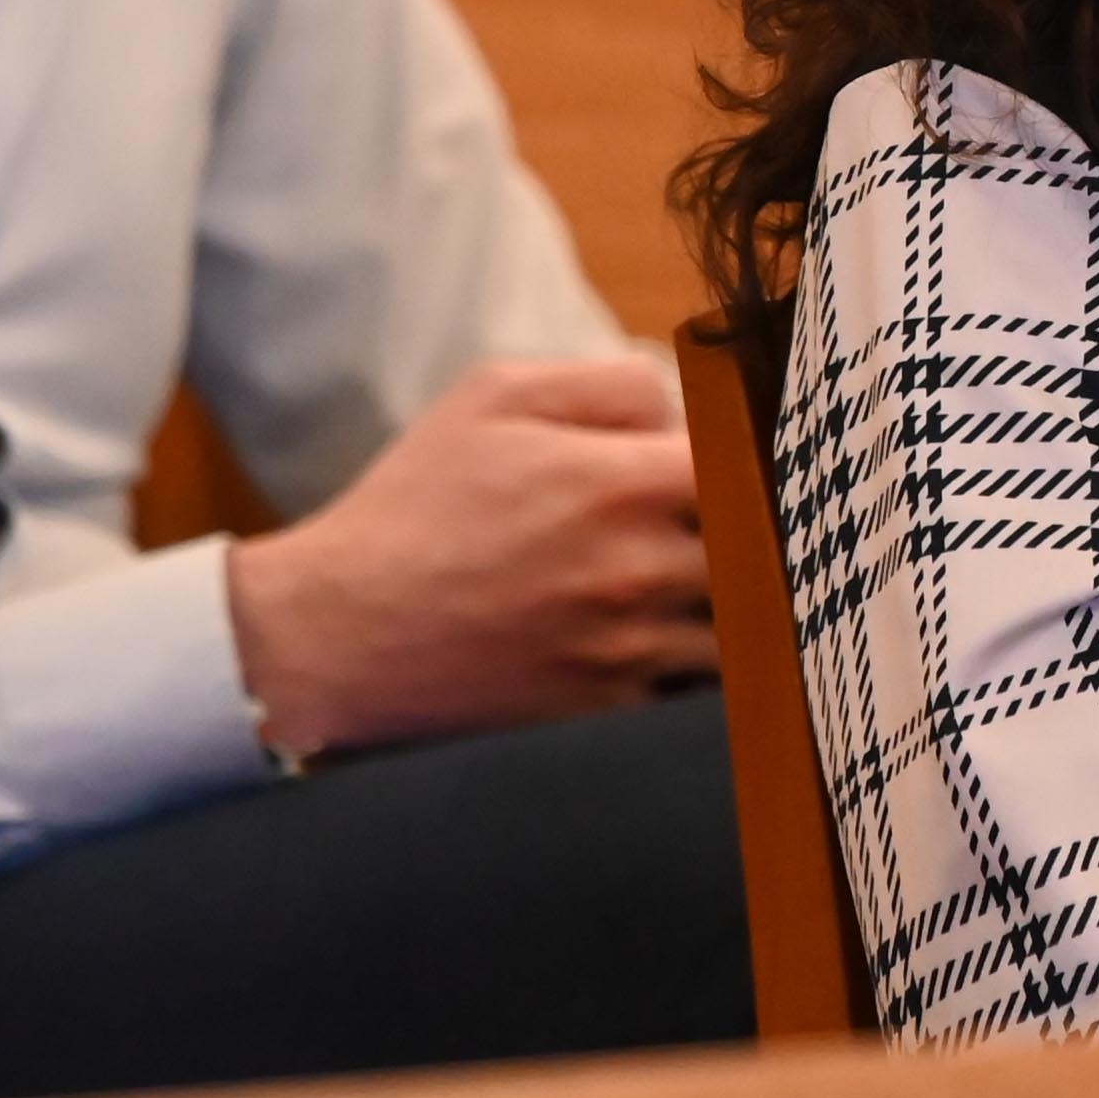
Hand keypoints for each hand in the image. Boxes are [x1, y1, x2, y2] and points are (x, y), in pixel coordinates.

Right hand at [220, 355, 712, 758]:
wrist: (339, 631)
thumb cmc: (415, 506)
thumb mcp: (494, 398)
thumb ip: (607, 386)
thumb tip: (685, 409)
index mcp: (619, 483)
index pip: (751, 469)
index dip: (757, 467)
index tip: (744, 469)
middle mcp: (637, 570)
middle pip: (759, 553)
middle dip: (750, 539)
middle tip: (730, 531)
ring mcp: (628, 650)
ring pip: (741, 629)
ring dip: (733, 609)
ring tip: (701, 589)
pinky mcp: (609, 711)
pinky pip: (697, 693)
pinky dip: (698, 670)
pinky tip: (669, 646)